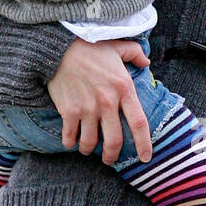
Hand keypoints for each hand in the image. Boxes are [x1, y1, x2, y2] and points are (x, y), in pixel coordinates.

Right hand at [46, 37, 152, 162]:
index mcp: (124, 88)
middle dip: (112, 155)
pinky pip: (70, 136)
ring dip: (89, 150)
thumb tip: (146, 63)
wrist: (58, 47)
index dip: (144, 144)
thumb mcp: (117, 46)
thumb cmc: (89, 47)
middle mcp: (107, 102)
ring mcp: (87, 108)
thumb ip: (135, 54)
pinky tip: (71, 141)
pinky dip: (70, 143)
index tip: (145, 157)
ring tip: (87, 149)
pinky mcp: (69, 111)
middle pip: (115, 141)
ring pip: (90, 142)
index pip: (139, 123)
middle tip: (109, 159)